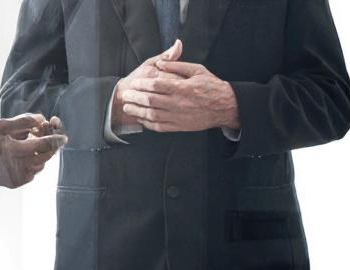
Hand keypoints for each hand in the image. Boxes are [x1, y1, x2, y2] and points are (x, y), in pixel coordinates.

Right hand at [0, 113, 66, 189]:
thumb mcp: (0, 126)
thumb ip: (23, 121)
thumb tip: (41, 119)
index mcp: (17, 151)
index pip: (46, 145)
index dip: (57, 138)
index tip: (63, 135)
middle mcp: (21, 168)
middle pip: (47, 155)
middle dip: (50, 143)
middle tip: (43, 132)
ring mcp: (20, 178)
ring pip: (41, 163)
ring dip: (39, 152)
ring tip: (26, 140)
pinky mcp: (17, 183)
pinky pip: (32, 170)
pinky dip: (31, 160)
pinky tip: (19, 153)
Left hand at [118, 48, 240, 132]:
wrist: (225, 107)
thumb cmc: (212, 87)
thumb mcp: (197, 70)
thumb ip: (177, 66)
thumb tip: (160, 63)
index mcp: (182, 88)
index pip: (156, 86)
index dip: (142, 84)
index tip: (134, 82)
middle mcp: (178, 103)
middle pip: (151, 101)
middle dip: (135, 98)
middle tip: (125, 95)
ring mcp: (178, 117)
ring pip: (152, 115)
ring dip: (137, 111)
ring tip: (127, 107)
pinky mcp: (179, 127)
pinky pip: (160, 126)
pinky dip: (147, 123)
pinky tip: (140, 119)